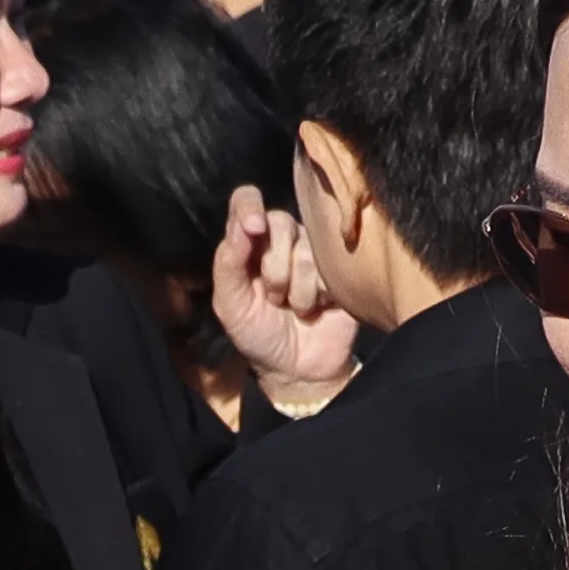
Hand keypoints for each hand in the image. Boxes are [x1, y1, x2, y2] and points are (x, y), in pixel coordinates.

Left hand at [209, 186, 357, 417]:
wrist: (297, 370)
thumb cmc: (258, 334)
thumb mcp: (230, 304)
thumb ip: (228, 262)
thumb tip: (242, 223)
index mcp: (251, 241)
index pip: (246, 200)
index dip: (250, 206)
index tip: (253, 227)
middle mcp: (283, 239)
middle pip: (280, 222)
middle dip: (273, 268)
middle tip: (273, 298)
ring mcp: (314, 252)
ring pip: (305, 251)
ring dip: (295, 290)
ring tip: (294, 308)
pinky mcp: (340, 270)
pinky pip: (328, 271)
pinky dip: (317, 297)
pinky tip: (317, 309)